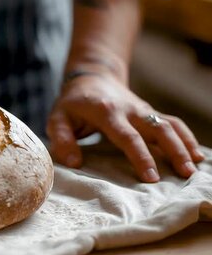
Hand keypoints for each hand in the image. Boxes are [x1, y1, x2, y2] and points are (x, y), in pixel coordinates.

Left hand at [46, 74, 204, 181]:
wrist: (91, 78)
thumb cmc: (72, 103)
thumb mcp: (57, 118)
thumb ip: (61, 139)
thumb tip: (74, 163)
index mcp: (107, 112)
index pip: (127, 136)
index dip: (141, 156)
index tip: (151, 177)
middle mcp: (130, 109)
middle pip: (157, 130)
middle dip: (173, 151)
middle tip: (184, 175)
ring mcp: (143, 110)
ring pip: (170, 126)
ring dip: (185, 146)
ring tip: (194, 170)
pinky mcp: (150, 113)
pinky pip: (173, 123)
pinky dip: (187, 137)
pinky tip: (198, 155)